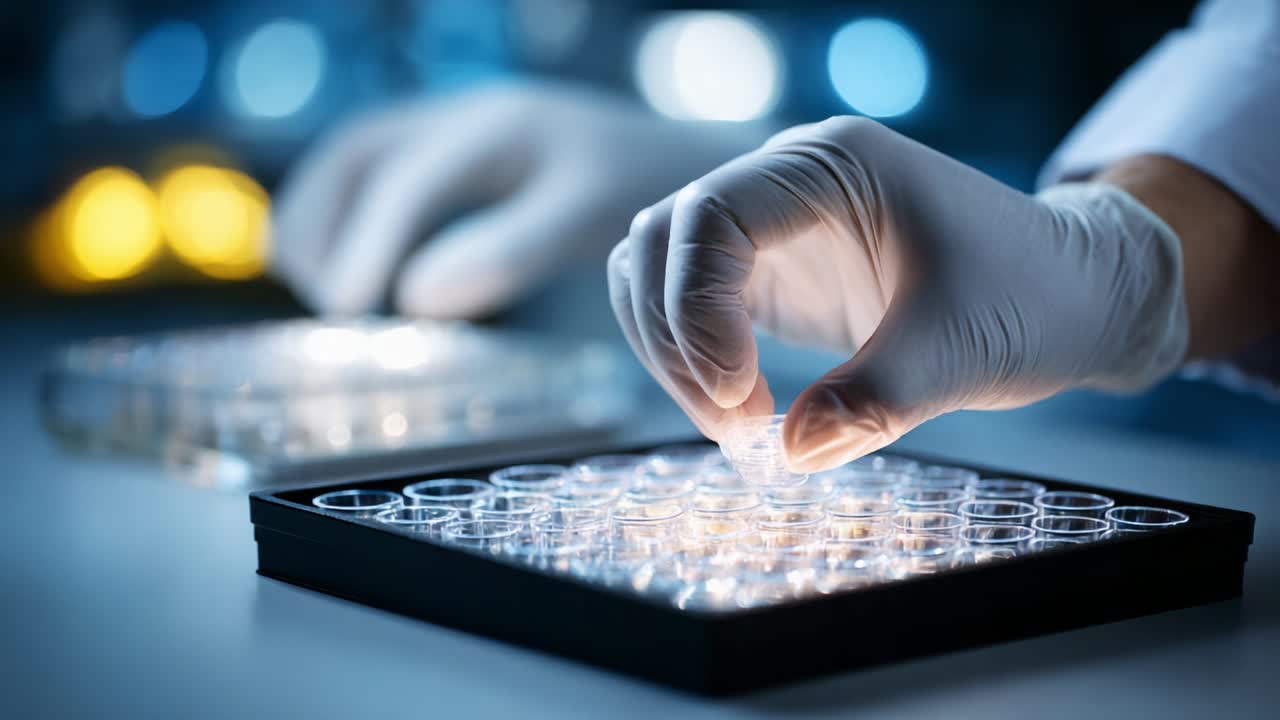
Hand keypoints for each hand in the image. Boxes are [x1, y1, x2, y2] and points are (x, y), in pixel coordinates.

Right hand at [271, 81, 768, 317]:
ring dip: (329, 219)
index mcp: (496, 130)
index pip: (407, 185)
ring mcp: (458, 124)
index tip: (347, 312)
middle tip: (333, 307)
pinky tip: (364, 265)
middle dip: (327, 230)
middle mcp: (465, 116)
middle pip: (358, 159)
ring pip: (359, 159)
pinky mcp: (460, 145)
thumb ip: (507, 250)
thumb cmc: (645, 189)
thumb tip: (417, 296)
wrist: (684, 156)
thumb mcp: (583, 217)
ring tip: (332, 289)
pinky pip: (380, 167)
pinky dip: (353, 214)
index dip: (366, 247)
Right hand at [607, 117, 1187, 470]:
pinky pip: (689, 302)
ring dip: (673, 352)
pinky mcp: (771, 270)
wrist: (1070, 294)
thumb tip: (788, 453)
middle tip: (736, 425)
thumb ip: (873, 400)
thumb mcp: (962, 351)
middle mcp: (788, 180)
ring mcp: (773, 224)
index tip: (739, 395)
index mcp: (833, 166)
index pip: (710, 216)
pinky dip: (691, 358)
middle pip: (663, 240)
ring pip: (657, 270)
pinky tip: (741, 410)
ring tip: (738, 426)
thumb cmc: (1032, 299)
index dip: (697, 308)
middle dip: (677, 339)